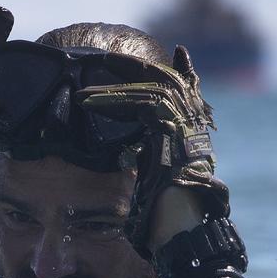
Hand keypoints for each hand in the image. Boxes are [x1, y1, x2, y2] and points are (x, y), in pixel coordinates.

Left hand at [76, 45, 228, 256]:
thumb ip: (147, 154)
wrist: (179, 223)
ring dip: (112, 87)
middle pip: (165, 80)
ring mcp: (186, 123)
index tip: (177, 54)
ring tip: (83, 91)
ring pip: (149, 88)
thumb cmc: (165, 209)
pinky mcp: (171, 127)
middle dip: (135, 67)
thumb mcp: (154, 174)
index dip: (183, 71)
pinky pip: (140, 103)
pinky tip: (89, 101)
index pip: (188, 91)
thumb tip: (129, 152)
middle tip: (106, 57)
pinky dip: (113, 100)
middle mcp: (193, 122)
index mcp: (192, 131)